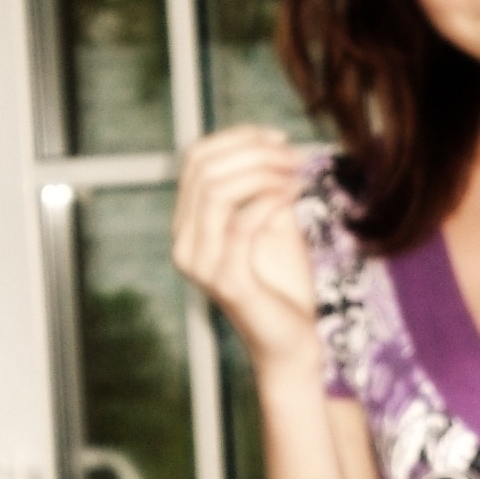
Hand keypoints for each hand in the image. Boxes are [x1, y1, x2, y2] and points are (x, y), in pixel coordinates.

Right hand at [172, 127, 317, 375]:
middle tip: (293, 156)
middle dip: (253, 152)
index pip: (195, 160)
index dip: (237, 139)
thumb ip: (262, 187)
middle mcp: (184, 243)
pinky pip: (241, 224)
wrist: (291, 340)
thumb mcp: (272, 222)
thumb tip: (270, 146)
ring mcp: (201, 264)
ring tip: (295, 174)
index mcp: (189, 225)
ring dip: (262, 173)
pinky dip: (269, 200)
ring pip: (216, 191)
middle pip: (203, 169)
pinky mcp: (227, 282)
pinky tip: (293, 196)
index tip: (279, 138)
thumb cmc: (283, 283)